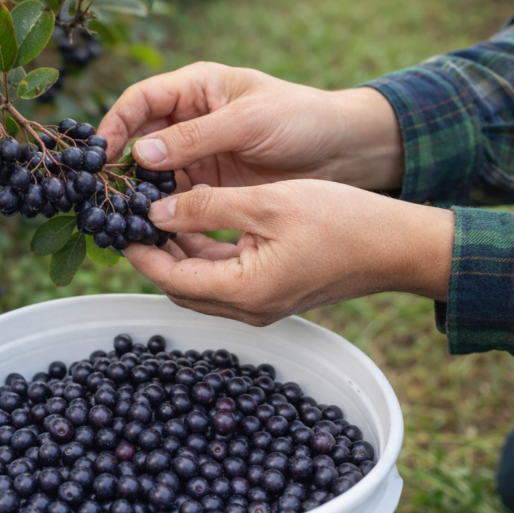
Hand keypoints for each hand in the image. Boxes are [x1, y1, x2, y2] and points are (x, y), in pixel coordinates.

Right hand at [98, 62, 403, 191]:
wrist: (344, 153)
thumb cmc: (303, 120)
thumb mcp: (249, 121)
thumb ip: (196, 137)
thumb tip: (141, 154)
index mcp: (196, 89)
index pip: (141, 101)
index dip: (115, 124)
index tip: (100, 154)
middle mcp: (191, 122)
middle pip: (140, 143)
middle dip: (121, 169)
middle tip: (106, 195)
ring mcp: (200, 157)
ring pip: (155, 177)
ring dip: (140, 197)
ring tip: (127, 219)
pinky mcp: (213, 188)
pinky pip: (178, 202)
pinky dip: (165, 216)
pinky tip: (155, 231)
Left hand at [123, 181, 453, 325]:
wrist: (396, 247)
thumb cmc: (341, 220)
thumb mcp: (267, 203)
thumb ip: (208, 207)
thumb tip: (157, 212)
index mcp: (242, 291)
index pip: (169, 277)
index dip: (139, 251)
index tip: (118, 223)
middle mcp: (247, 309)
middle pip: (180, 286)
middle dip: (153, 253)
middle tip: (133, 215)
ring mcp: (261, 306)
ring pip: (201, 284)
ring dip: (178, 253)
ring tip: (160, 212)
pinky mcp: (273, 296)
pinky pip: (225, 280)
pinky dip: (205, 256)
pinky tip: (199, 222)